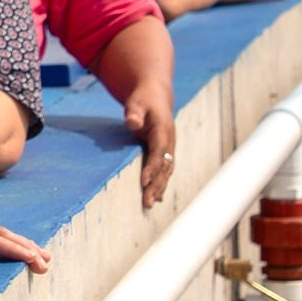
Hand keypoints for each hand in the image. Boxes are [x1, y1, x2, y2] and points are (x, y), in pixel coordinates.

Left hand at [122, 77, 175, 207]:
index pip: (158, 152)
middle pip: (164, 166)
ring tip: (150, 205)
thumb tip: (132, 123)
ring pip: (166, 171)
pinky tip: (157, 199)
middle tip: (147, 202)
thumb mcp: (136, 102)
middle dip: (156, 185)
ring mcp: (168, 148)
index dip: (152, 168)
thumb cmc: (143, 99)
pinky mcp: (164, 151)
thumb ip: (133, 113)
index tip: (143, 182)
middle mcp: (169, 142)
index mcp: (163, 130)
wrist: (156, 95)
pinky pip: (164, 170)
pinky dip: (161, 184)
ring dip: (159, 188)